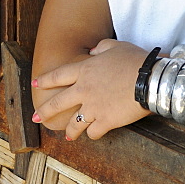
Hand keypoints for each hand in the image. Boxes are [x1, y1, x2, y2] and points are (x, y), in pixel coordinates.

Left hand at [32, 39, 150, 139]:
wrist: (149, 79)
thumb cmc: (136, 60)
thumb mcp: (117, 46)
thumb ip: (101, 47)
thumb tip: (93, 51)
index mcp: (85, 70)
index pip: (58, 75)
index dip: (45, 80)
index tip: (35, 84)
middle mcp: (84, 89)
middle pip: (57, 103)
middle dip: (44, 112)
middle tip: (36, 118)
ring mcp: (92, 107)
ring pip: (74, 124)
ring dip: (70, 131)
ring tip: (68, 137)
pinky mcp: (105, 121)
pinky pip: (94, 132)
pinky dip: (94, 133)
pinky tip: (95, 134)